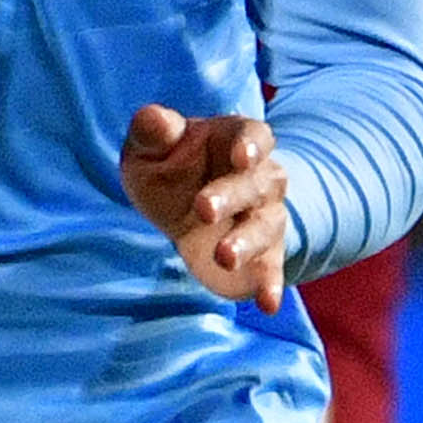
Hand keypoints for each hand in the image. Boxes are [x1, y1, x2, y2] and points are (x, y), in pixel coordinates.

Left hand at [123, 101, 291, 305]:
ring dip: (248, 241)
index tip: (242, 156)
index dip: (251, 144)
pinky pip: (272, 268)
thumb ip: (153, 131)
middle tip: (203, 209)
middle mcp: (259, 177)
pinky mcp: (261, 255)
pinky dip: (271, 284)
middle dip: (233, 196)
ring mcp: (264, 216)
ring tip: (224, 257)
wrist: (181, 205)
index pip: (254, 135)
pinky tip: (269, 304)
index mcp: (235, 140)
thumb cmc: (167, 165)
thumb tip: (155, 118)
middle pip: (258, 182)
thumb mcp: (150, 146)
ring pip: (267, 225)